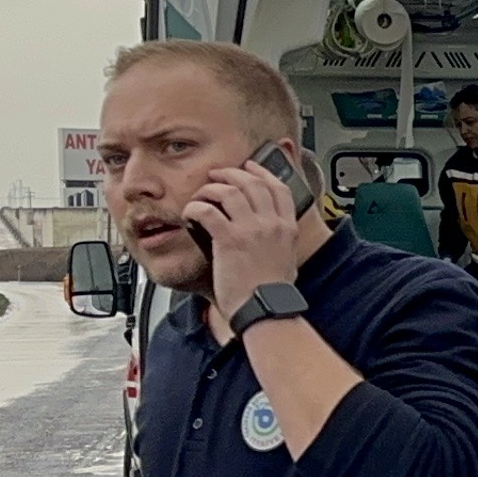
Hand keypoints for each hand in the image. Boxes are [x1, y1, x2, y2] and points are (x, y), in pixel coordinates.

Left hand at [187, 158, 305, 309]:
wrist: (265, 309)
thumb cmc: (272, 293)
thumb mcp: (287, 259)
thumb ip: (278, 240)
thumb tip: (266, 233)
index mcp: (287, 227)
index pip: (278, 188)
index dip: (262, 172)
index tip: (250, 167)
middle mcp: (272, 224)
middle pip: (252, 182)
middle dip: (231, 174)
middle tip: (217, 176)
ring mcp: (251, 230)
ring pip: (229, 191)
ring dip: (211, 188)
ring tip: (202, 194)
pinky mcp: (229, 240)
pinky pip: (207, 211)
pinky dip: (195, 208)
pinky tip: (190, 214)